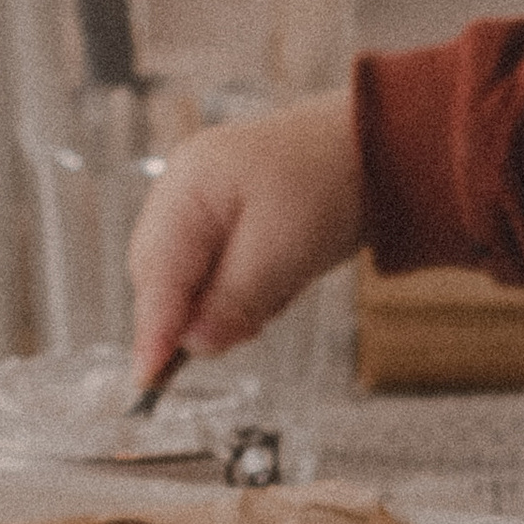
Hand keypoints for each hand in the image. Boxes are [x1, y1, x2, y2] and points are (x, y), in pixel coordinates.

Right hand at [126, 94, 365, 387]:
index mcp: (187, 187)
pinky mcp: (225, 217)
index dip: (152, 331)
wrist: (375, 144)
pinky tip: (281, 274)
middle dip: (198, 313)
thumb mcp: (284, 251)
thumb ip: (234, 300)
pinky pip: (218, 270)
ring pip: (192, 279)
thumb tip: (193, 345)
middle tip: (251, 322)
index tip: (148, 379)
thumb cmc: (330, 184)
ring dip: (227, 301)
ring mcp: (201, 202)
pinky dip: (244, 287)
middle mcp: (182, 191)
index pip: (156, 275)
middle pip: (164, 279)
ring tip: (282, 282)